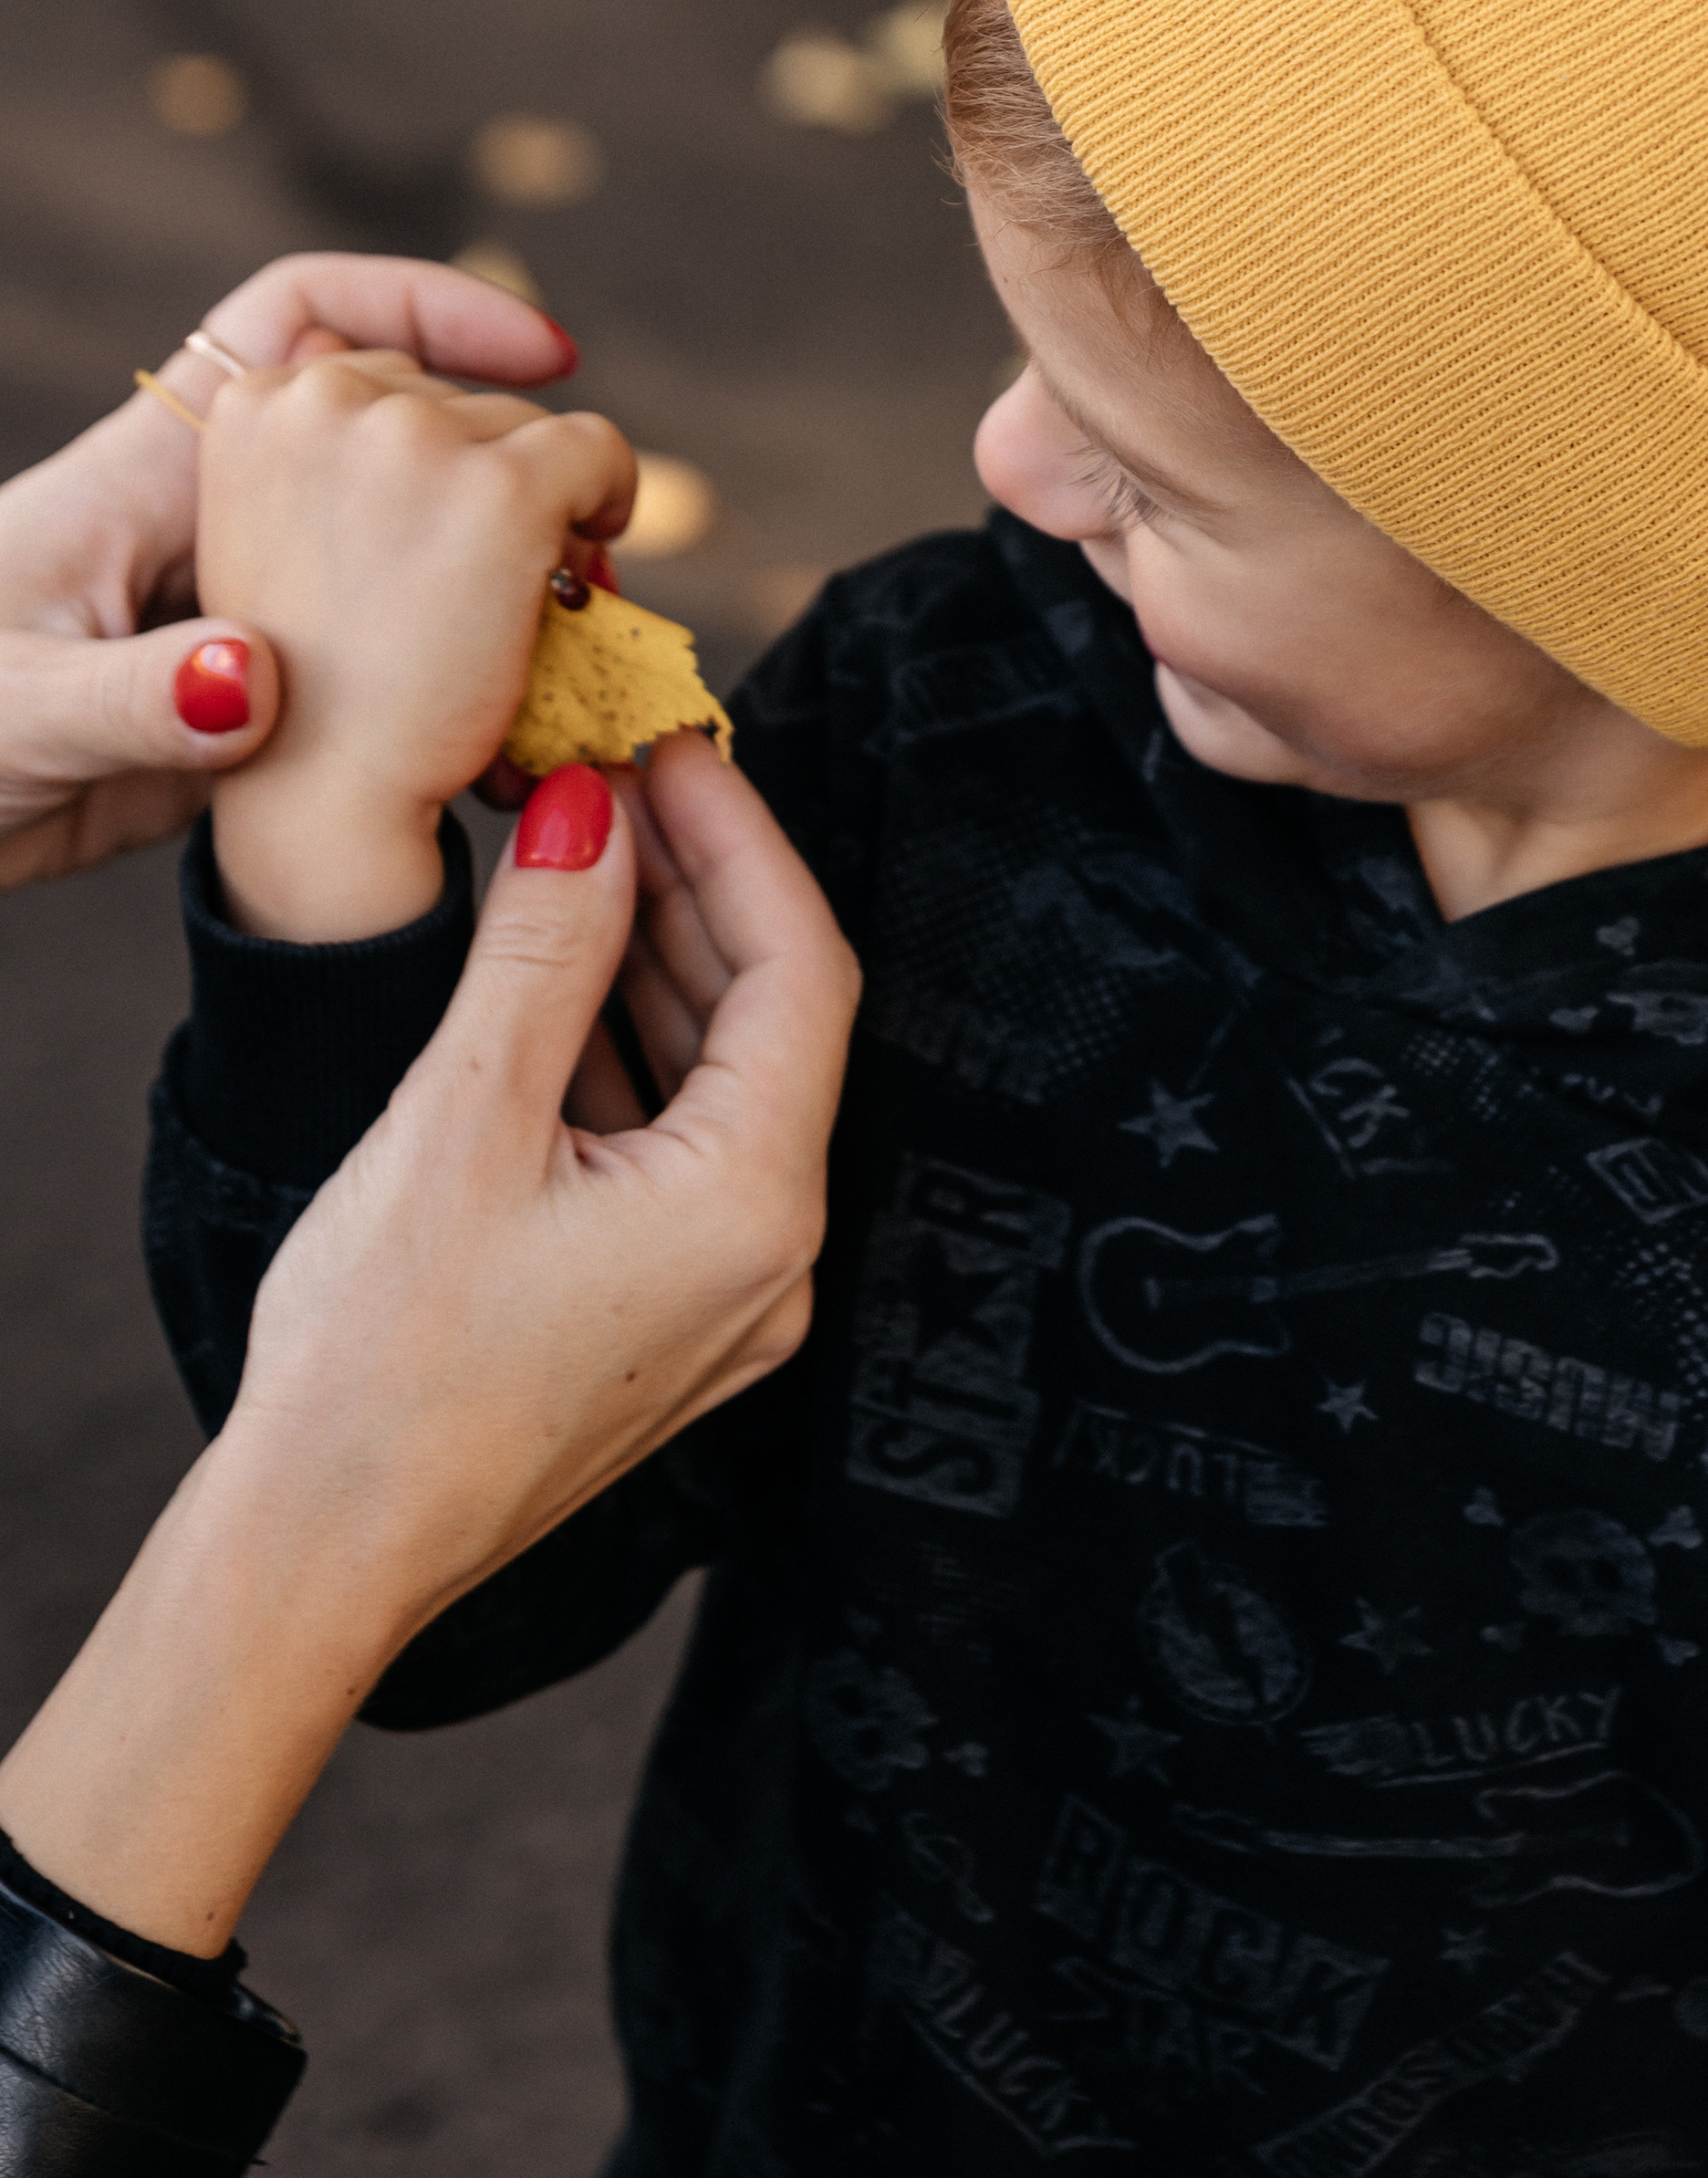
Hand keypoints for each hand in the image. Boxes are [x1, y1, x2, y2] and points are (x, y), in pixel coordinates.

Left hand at [0, 254, 577, 891]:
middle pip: (394, 423)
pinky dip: (462, 671)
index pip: (301, 319)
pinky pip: (386, 655)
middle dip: (506, 453)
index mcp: (152, 473)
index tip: (545, 360)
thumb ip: (133, 698)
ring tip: (582, 620)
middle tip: (596, 535)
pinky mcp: (250, 707)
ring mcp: (242, 608)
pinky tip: (515, 728)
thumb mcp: (14, 713)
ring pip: (407, 540)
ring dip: (499, 564)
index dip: (428, 304)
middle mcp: (215, 519)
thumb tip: (253, 680)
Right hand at [0, 735, 857, 1951]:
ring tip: (580, 847)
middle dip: (694, 888)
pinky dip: (630, 1051)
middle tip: (615, 774)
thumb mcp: (464, 1117)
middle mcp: (776, 1258)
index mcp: (758, 1206)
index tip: (668, 745)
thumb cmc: (380, 1359)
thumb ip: (547, 949)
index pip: (799, 969)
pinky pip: (680, 1145)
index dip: (738, 840)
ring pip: (723, 1079)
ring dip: (656, 962)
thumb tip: (593, 807)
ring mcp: (728, 1296)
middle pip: (771, 1020)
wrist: (317, 1555)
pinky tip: (560, 978)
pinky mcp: (666, 1313)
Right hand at [200, 354, 633, 939]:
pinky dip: (612, 495)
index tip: (425, 533)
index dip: (424, 458)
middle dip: (483, 477)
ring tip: (513, 596)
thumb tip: (451, 409)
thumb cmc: (315, 685)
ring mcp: (413, 438)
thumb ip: (336, 454)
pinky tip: (587, 558)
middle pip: (459, 400)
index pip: (385, 379)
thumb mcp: (283, 531)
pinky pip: (597, 448)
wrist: (324, 797)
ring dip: (541, 502)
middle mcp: (322, 398)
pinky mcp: (502, 488)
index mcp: (254, 402)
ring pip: (527, 428)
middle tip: (477, 581)